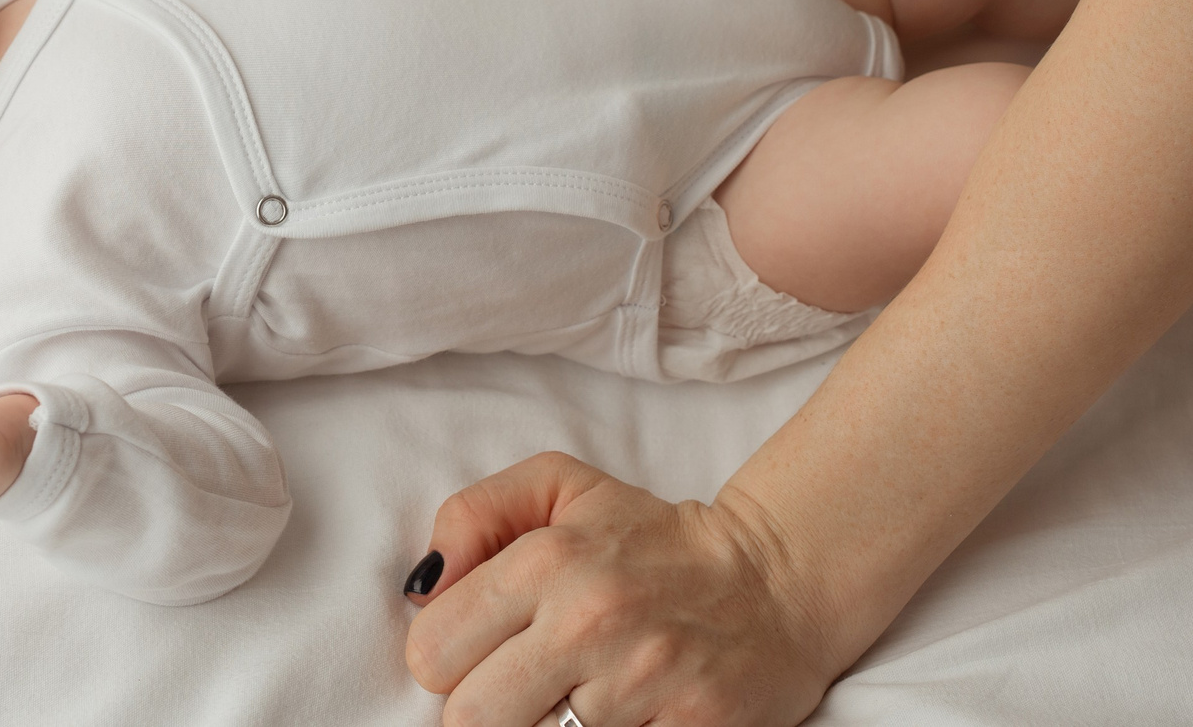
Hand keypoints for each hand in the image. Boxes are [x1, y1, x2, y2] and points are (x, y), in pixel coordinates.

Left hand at [404, 453, 838, 726]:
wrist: (772, 580)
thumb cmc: (650, 539)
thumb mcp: (559, 487)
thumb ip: (473, 517)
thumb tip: (420, 588)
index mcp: (546, 560)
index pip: (432, 652)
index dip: (446, 661)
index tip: (479, 654)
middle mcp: (590, 621)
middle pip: (469, 719)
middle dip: (484, 711)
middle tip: (520, 692)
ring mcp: (643, 684)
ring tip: (574, 700)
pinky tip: (617, 717)